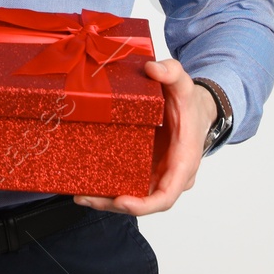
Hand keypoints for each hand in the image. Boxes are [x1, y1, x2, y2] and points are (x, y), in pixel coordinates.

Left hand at [72, 59, 213, 214]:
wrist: (194, 110)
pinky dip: (107, 189)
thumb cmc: (189, 103)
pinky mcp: (143, 170)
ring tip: (79, 195)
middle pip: (143, 202)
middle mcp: (169, 176)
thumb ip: (172, 73)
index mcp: (182, 162)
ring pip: (132, 197)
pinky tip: (85, 186)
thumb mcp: (184, 84)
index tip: (122, 201)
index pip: (166, 196)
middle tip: (86, 197)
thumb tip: (153, 69)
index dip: (144, 204)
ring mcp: (156, 175)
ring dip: (106, 200)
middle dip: (114, 204)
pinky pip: (127, 185)